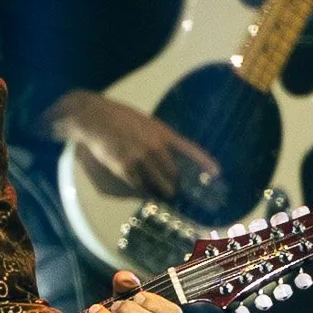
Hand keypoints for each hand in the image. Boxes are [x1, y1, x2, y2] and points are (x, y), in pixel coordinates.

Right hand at [48, 91, 218, 200]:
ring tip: (164, 195)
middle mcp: (155, 147)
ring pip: (159, 184)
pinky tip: (144, 193)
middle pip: (174, 174)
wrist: (94, 118)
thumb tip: (166, 153)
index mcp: (162, 133)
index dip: (204, 162)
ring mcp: (141, 158)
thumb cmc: (118, 117)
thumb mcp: (145, 122)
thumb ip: (157, 137)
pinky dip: (143, 191)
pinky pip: (140, 186)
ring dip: (162, 191)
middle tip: (175, 190)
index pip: (189, 149)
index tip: (217, 172)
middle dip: (175, 184)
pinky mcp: (125, 168)